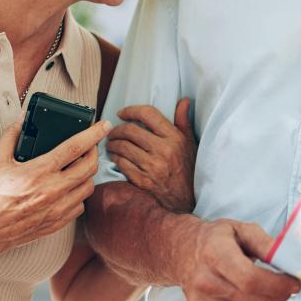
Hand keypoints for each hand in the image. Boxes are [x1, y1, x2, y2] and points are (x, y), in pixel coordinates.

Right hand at [0, 120, 109, 251]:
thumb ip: (11, 136)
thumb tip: (21, 119)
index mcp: (40, 172)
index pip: (75, 147)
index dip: (93, 134)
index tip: (103, 126)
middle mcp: (53, 190)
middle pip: (90, 167)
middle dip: (94, 152)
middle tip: (90, 146)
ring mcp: (58, 208)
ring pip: (89, 187)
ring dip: (88, 174)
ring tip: (80, 167)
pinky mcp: (58, 222)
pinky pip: (80, 206)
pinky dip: (80, 195)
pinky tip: (71, 189)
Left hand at [108, 98, 196, 212]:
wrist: (187, 200)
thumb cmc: (188, 169)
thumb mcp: (190, 143)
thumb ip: (184, 121)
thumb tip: (184, 101)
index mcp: (174, 138)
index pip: (148, 114)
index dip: (131, 110)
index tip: (122, 113)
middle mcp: (163, 150)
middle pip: (130, 130)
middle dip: (117, 129)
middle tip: (113, 131)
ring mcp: (152, 166)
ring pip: (123, 147)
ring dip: (112, 143)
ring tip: (111, 143)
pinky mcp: (143, 180)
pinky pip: (122, 163)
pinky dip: (115, 158)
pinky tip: (115, 156)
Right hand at [175, 219, 299, 300]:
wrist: (182, 253)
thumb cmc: (216, 240)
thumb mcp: (241, 229)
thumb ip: (265, 243)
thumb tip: (288, 260)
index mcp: (214, 254)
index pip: (251, 280)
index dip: (278, 285)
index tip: (294, 283)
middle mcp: (203, 281)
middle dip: (278, 297)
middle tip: (286, 287)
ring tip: (270, 294)